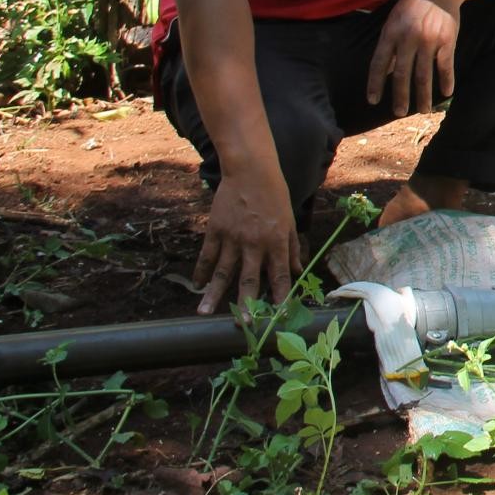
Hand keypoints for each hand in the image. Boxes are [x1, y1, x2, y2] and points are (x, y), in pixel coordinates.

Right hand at [194, 172, 303, 314]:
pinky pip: (207, 255)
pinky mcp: (216, 229)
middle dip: (246, 303)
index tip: (277, 315)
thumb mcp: (289, 221)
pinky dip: (200, 271)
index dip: (279, 296)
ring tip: (204, 313)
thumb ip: (292, 248)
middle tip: (243, 324)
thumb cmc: (275, 195)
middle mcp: (255, 243)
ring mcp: (233, 237)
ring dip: (213, 294)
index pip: (280, 275)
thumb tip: (299, 271)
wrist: (251, 171)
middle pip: (249, 279)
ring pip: (223, 271)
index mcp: (276, 241)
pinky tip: (196, 285)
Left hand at [367, 0, 461, 116]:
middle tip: (398, 113)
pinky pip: (445, 66)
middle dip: (400, 96)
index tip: (373, 100)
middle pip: (403, 74)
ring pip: (424, 74)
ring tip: (424, 110)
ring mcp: (429, 40)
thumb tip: (388, 70)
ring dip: (424, 95)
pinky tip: (446, 93)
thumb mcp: (394, 20)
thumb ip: (390, 44)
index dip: (375, 83)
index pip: (379, 63)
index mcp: (391, 33)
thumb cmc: (413, 5)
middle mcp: (408, 38)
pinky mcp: (447, 41)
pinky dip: (446, 81)